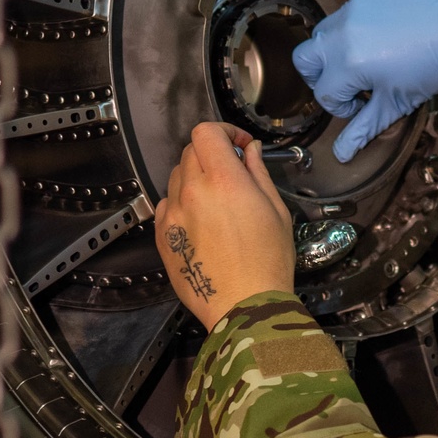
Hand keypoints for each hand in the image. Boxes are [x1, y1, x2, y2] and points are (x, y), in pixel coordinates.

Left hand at [156, 122, 295, 330]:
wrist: (245, 305)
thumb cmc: (268, 261)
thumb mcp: (276, 211)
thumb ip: (258, 174)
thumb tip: (249, 150)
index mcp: (224, 182)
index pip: (206, 133)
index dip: (224, 132)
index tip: (239, 145)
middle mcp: (192, 192)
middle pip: (190, 151)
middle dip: (211, 154)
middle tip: (231, 172)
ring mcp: (172, 215)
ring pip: (177, 177)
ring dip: (195, 178)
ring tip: (216, 201)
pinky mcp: (161, 236)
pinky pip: (166, 206)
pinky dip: (181, 204)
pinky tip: (200, 222)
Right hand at [292, 0, 437, 162]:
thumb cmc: (436, 68)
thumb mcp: (396, 103)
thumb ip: (362, 128)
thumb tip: (339, 155)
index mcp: (349, 63)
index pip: (323, 92)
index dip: (341, 105)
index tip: (362, 103)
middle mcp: (344, 30)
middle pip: (305, 58)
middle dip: (320, 75)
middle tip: (347, 81)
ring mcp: (356, 3)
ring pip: (327, 29)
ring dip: (340, 47)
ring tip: (373, 56)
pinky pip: (353, 6)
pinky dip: (362, 22)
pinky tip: (390, 30)